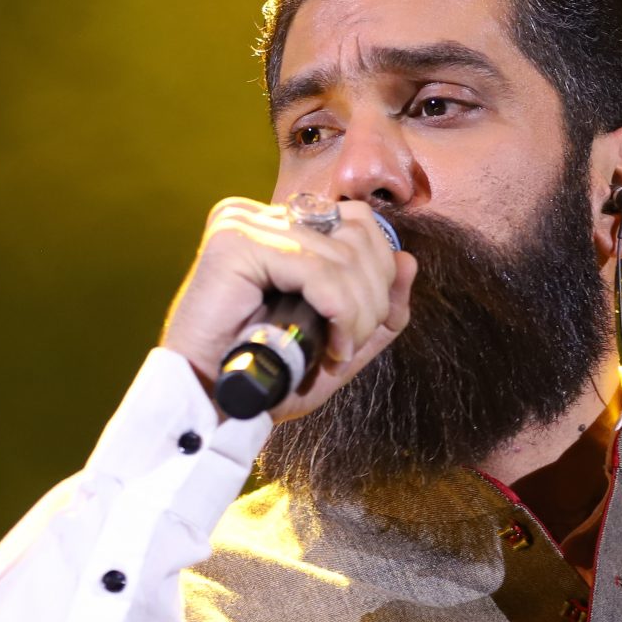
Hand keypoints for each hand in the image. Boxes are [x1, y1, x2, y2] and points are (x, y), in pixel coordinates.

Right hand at [159, 197, 417, 421]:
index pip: (359, 223)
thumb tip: (409, 261)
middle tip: (350, 346)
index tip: (361, 331)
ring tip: (338, 351)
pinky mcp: (235, 243)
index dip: (380, 276)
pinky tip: (330, 348)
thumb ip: (376, 305)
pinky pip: (318, 270)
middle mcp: (259, 215)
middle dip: (373, 298)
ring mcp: (244, 223)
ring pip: (343, 255)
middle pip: (359, 232)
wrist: (212, 406)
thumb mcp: (337, 341)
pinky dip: (339, 313)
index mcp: (279, 226)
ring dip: (357, 313)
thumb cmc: (266, 377)